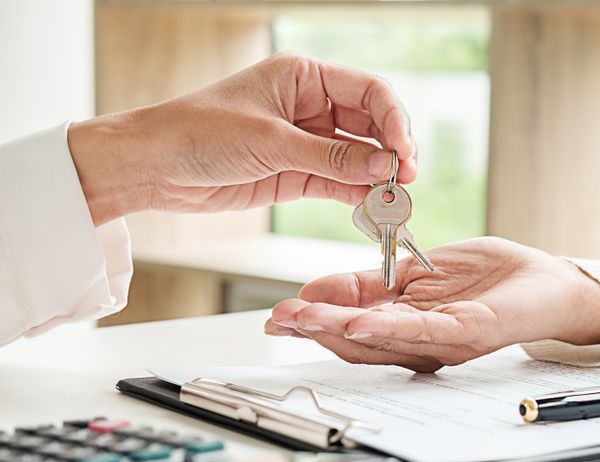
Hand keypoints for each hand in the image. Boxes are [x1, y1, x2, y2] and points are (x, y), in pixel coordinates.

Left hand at [67, 53, 415, 224]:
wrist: (154, 167)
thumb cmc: (198, 133)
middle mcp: (310, 106)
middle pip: (370, 125)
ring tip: (393, 200)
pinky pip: (339, 182)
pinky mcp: (297, 173)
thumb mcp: (270, 141)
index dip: (393, 120)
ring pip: (358, 157)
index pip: (369, 91)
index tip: (405, 152)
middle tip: (405, 179)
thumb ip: (330, 156)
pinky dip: (357, 195)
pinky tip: (371, 207)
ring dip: (377, 177)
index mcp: (304, 77)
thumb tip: (383, 166)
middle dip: (392, 151)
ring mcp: (306, 141)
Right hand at [265, 237, 599, 371]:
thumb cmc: (493, 277)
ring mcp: (443, 341)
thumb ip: (375, 281)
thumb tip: (322, 286)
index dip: (316, 318)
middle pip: (358, 341)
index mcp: (408, 321)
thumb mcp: (420, 270)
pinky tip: (355, 322)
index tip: (281, 313)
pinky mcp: (468, 334)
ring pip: (381, 341)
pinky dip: (384, 329)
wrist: (550, 282)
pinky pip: (420, 333)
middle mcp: (421, 340)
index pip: (353, 322)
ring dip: (337, 331)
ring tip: (302, 321)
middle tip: (279, 321)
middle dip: (315, 330)